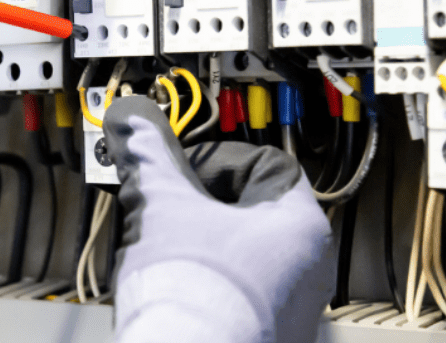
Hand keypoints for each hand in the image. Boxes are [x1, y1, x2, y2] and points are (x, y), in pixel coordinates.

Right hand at [103, 96, 334, 342]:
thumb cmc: (193, 298)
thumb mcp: (161, 208)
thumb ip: (149, 158)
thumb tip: (135, 124)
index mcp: (301, 225)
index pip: (262, 162)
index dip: (213, 157)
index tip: (179, 168)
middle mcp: (310, 269)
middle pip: (250, 211)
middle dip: (200, 205)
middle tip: (164, 208)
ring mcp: (294, 310)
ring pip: (242, 256)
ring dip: (201, 246)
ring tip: (163, 255)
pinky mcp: (270, 338)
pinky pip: (238, 296)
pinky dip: (207, 287)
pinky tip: (175, 293)